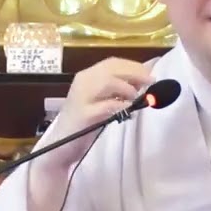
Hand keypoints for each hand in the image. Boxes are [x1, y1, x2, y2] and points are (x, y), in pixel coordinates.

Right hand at [37, 57, 155, 171]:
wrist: (59, 147)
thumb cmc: (83, 125)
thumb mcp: (100, 103)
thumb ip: (116, 92)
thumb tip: (143, 81)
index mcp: (86, 76)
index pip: (112, 62)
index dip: (133, 66)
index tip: (150, 75)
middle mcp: (82, 82)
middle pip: (112, 69)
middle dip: (135, 74)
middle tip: (150, 83)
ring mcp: (81, 97)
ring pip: (107, 81)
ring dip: (127, 88)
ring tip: (136, 98)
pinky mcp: (83, 115)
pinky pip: (106, 105)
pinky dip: (121, 105)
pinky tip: (128, 111)